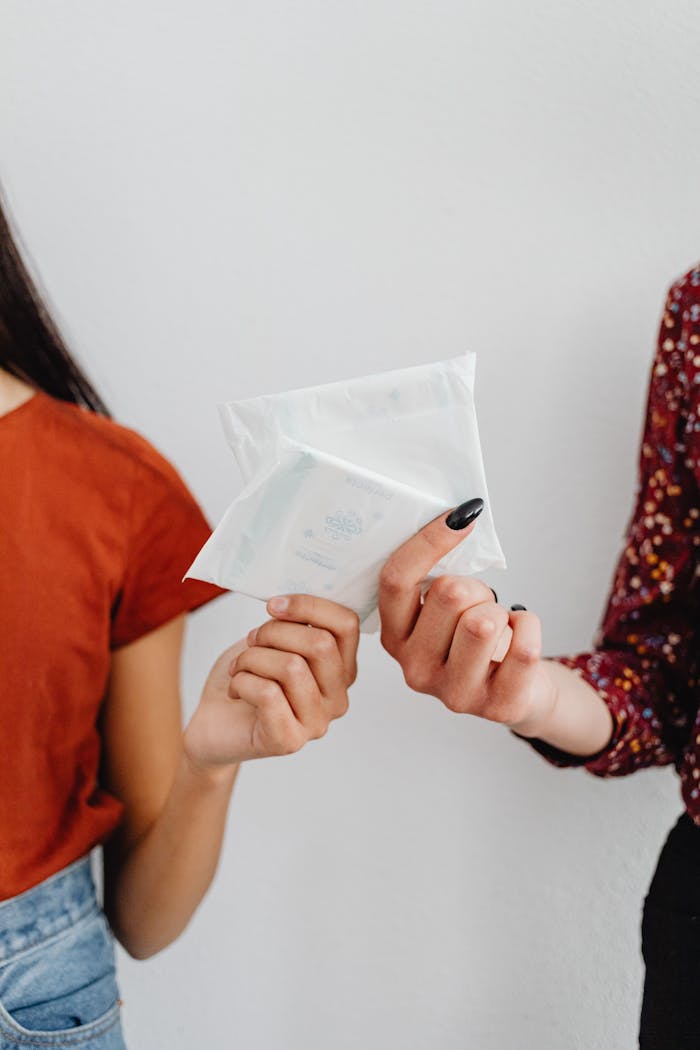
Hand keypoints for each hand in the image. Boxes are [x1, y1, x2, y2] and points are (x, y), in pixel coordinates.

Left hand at [183, 595, 358, 771]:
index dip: (310, 605)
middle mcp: (338, 698)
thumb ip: (295, 624)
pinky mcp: (289, 741)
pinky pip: (268, 693)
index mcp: (342, 668)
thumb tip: (290, 600)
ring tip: (239, 667)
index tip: (274, 605)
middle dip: (274, 632)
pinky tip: (235, 689)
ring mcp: (317, 723)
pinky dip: (242, 681)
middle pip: (320, 644)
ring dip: (252, 658)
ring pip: (291, 666)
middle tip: (252, 641)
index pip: (347, 624)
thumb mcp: (274, 642)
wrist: (215, 724)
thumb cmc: (248, 679)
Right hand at [378, 501, 556, 730]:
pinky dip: (530, 625)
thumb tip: (458, 518)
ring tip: (497, 626)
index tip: (461, 516)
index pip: (396, 580)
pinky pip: (523, 646)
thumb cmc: (475, 638)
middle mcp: (414, 669)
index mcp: (394, 637)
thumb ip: (437, 576)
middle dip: (476, 587)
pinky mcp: (497, 707)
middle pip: (448, 594)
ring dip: (500, 611)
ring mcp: (454, 693)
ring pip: (482, 621)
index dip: (428, 541)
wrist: (516, 690)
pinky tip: (520, 635)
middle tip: (480, 604)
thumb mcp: (444, 609)